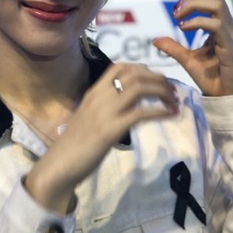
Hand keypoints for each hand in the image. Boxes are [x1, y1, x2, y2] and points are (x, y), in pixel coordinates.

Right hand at [25, 63, 177, 213]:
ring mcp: (105, 112)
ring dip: (161, 92)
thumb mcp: (89, 117)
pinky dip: (160, 111)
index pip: (120, 67)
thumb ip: (105, 107)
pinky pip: (141, 113)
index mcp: (94, 92)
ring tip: (173, 101)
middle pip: (135, 74)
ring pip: (139, 88)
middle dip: (158, 79)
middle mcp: (100, 97)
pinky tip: (170, 115)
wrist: (59, 165)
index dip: (143, 68)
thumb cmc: (74, 144)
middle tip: (171, 90)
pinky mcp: (111, 130)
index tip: (156, 79)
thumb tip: (126, 105)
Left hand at [153, 0, 232, 96]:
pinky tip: (183, 28)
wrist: (229, 98)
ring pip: (217, 4)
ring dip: (194, 5)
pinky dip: (197, 22)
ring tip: (178, 16)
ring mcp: (231, 35)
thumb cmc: (214, 79)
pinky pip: (216, 25)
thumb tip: (155, 40)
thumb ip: (174, 48)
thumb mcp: (188, 60)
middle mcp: (228, 27)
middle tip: (175, 8)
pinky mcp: (230, 46)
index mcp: (221, 27)